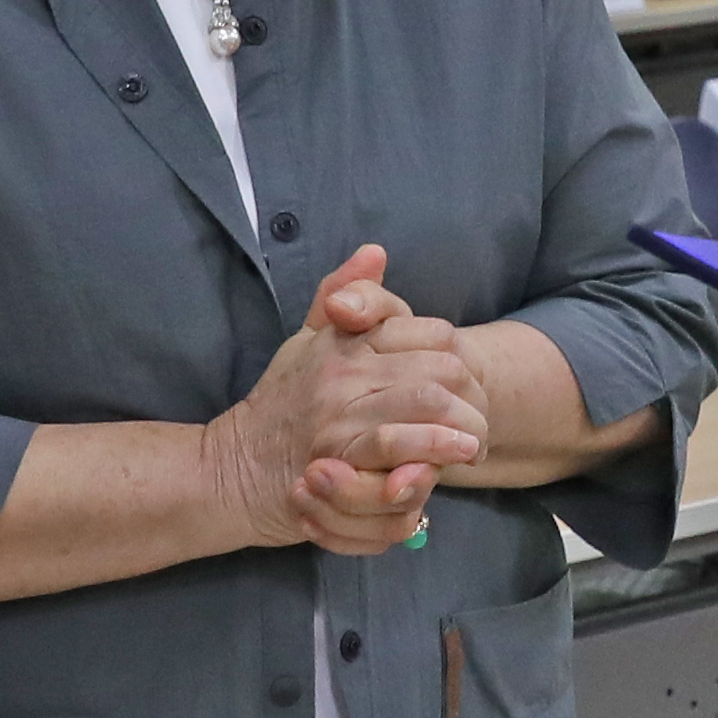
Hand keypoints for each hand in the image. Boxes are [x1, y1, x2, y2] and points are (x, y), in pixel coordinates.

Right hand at [208, 246, 487, 558]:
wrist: (237, 467)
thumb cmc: (280, 403)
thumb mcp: (308, 340)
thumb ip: (345, 295)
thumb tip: (376, 250)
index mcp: (345, 340)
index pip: (430, 334)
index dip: (457, 357)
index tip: (466, 380)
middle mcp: (344, 373)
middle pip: (438, 369)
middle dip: (470, 395)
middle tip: (480, 418)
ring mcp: (340, 416)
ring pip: (425, 404)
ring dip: (461, 426)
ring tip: (475, 443)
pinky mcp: (340, 460)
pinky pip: (397, 448)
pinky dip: (432, 453)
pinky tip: (451, 461)